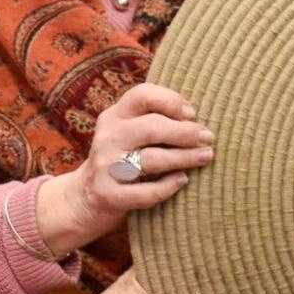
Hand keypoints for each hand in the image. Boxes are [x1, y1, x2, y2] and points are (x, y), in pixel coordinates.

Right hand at [36, 83, 213, 256]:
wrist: (84, 198)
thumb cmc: (122, 160)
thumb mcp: (127, 133)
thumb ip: (152, 121)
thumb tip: (198, 118)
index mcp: (113, 116)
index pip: (141, 95)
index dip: (170, 100)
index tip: (192, 113)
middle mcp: (107, 138)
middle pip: (152, 128)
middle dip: (186, 132)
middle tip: (209, 138)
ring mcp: (105, 167)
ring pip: (152, 159)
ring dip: (184, 158)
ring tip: (205, 157)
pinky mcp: (108, 195)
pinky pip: (145, 192)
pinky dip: (168, 187)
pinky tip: (182, 181)